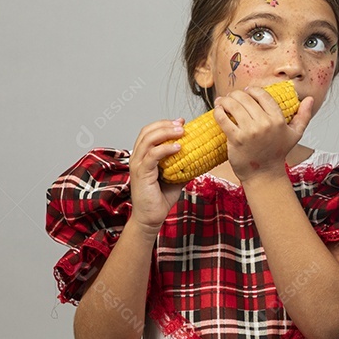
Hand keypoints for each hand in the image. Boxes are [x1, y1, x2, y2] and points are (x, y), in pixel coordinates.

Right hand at [128, 119, 186, 236]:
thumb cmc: (160, 198)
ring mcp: (137, 165)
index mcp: (143, 156)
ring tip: (181, 131)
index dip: (164, 124)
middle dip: (165, 124)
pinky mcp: (141, 174)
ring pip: (148, 140)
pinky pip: (152, 156)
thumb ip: (183, 165)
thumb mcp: (176, 177)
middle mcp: (137, 157)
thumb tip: (200, 156)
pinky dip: (165, 149)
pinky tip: (178, 147)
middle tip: (182, 124)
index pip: (150, 132)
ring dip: (166, 133)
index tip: (182, 122)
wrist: (151, 217)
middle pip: (147, 132)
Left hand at [214, 86, 313, 182]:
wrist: (264, 174)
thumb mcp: (295, 134)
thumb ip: (304, 116)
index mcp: (278, 120)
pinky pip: (224, 119)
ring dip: (225, 101)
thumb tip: (311, 99)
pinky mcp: (237, 139)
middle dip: (235, 94)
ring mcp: (250, 132)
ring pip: (233, 106)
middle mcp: (265, 124)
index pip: (262, 95)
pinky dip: (218, 112)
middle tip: (231, 97)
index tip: (246, 92)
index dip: (252, 90)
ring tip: (222, 101)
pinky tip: (218, 110)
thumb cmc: (277, 153)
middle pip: (246, 98)